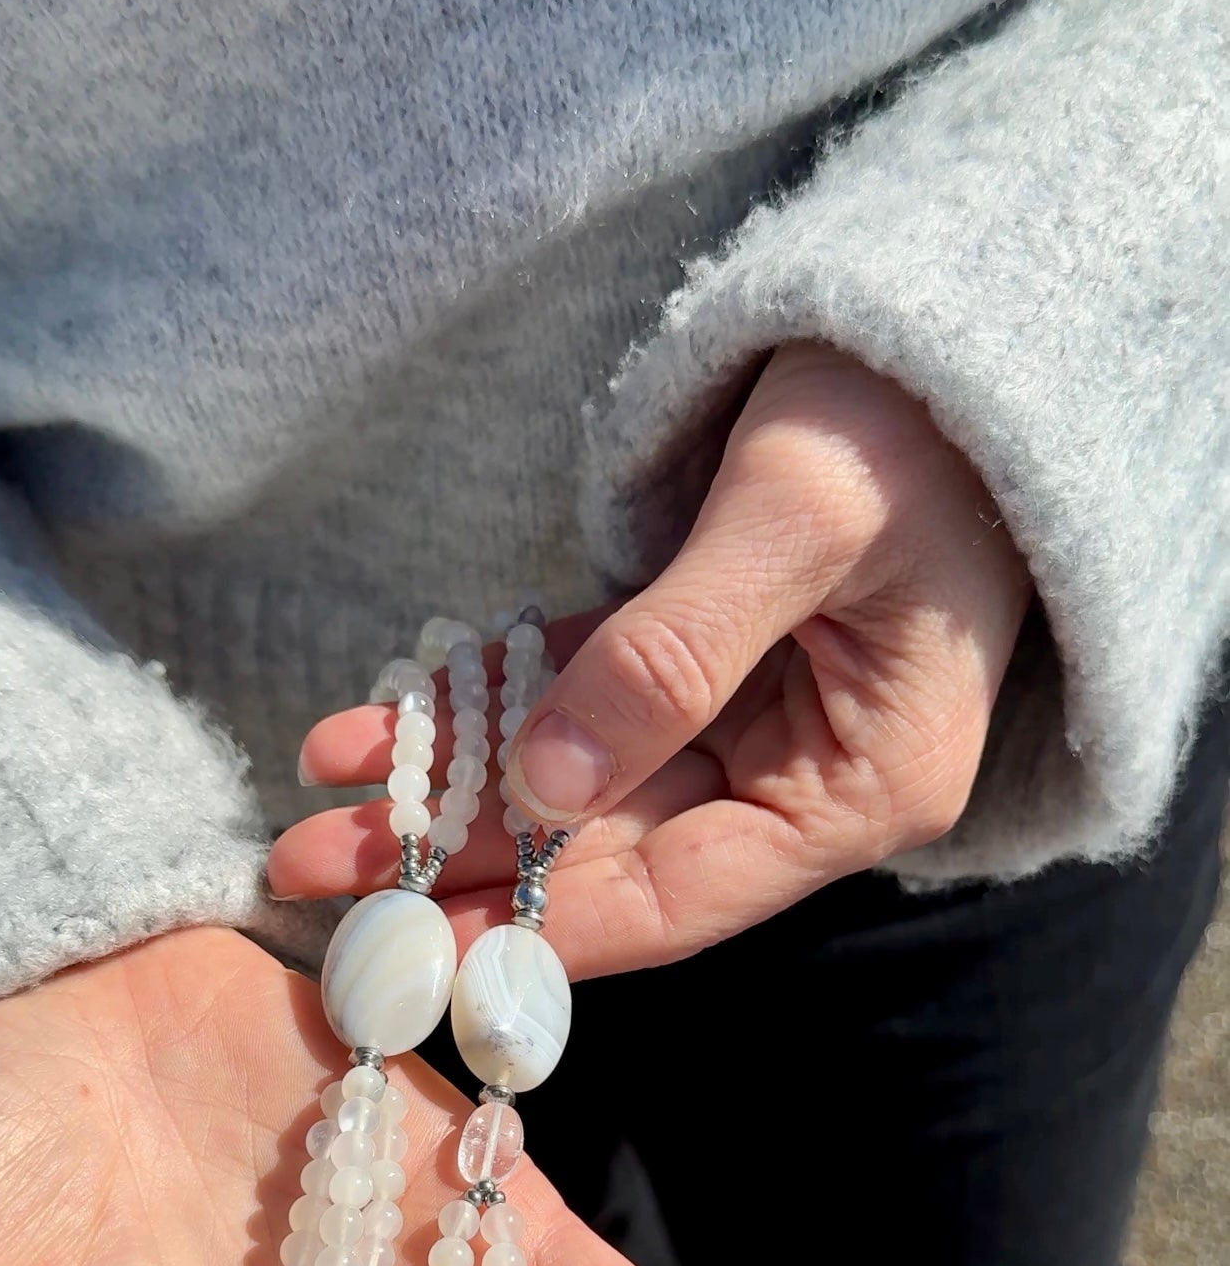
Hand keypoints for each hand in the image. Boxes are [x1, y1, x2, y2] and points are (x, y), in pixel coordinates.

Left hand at [271, 342, 1030, 974]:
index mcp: (861, 784)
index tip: (419, 950)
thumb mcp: (793, 523)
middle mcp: (805, 772)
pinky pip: (575, 694)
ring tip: (319, 797)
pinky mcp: (699, 651)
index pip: (681, 893)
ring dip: (449, 786)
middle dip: (460, 859)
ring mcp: (751, 714)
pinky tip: (384, 722)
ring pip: (575, 777)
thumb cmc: (905, 418)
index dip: (544, 926)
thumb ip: (671, 660)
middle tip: (316, 868)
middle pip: (609, 848)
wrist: (948, 315)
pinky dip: (485, 706)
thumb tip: (546, 792)